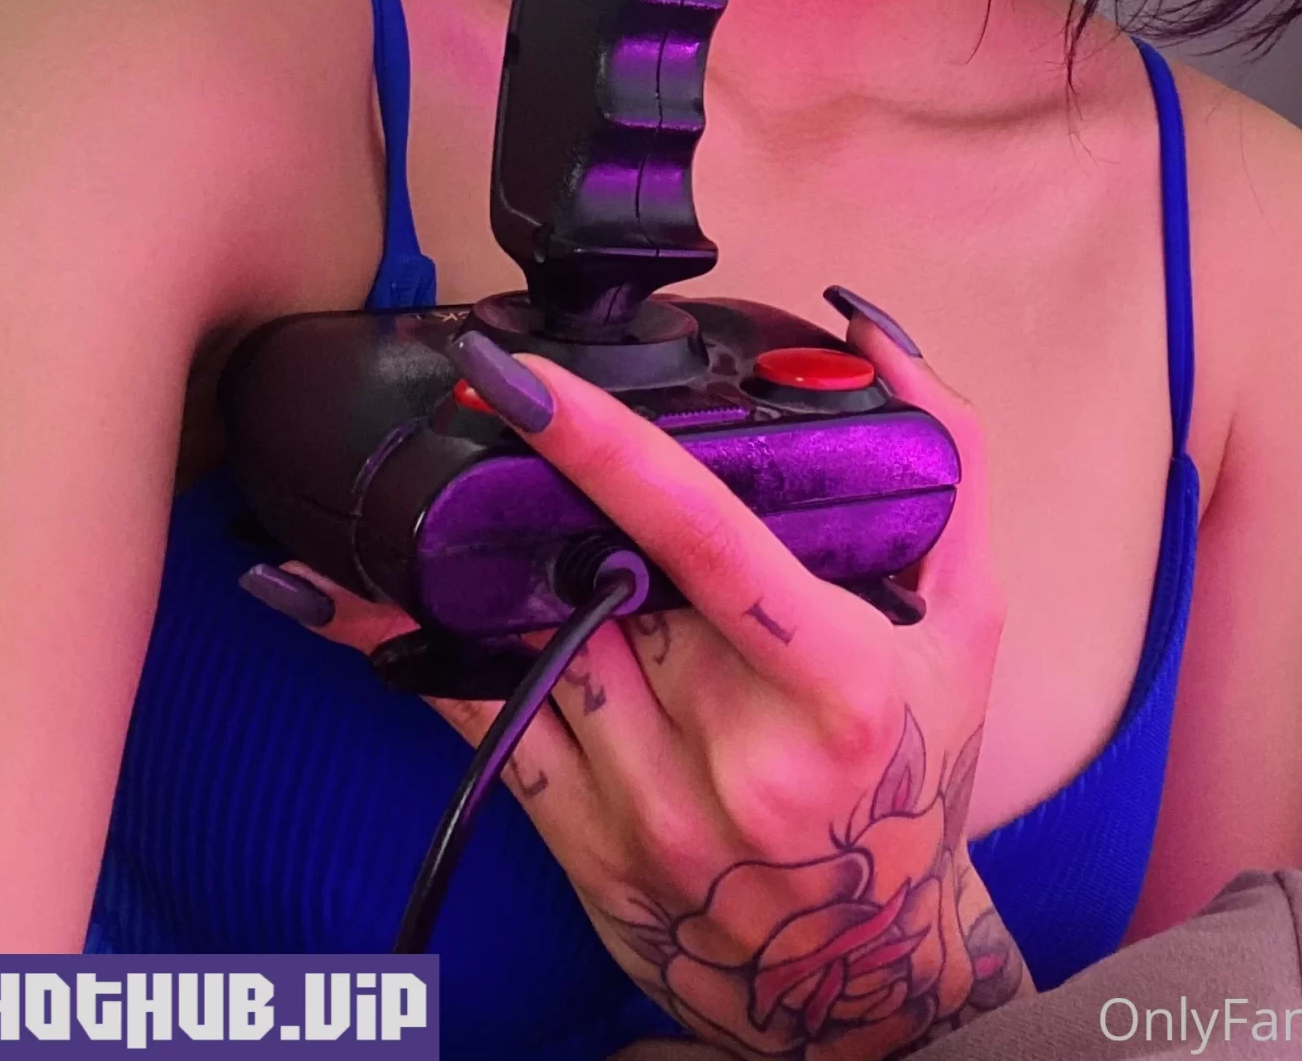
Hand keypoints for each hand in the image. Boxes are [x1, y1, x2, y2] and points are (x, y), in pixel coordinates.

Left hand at [269, 307, 1030, 1059]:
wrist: (868, 977)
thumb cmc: (915, 772)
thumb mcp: (967, 621)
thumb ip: (946, 464)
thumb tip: (863, 324)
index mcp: (833, 681)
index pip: (699, 536)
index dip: (602, 445)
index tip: (518, 376)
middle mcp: (736, 754)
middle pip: (604, 576)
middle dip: (547, 487)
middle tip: (481, 391)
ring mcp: (651, 810)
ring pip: (528, 641)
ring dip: (473, 555)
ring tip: (419, 466)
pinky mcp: (582, 845)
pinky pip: (474, 721)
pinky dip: (407, 646)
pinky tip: (334, 590)